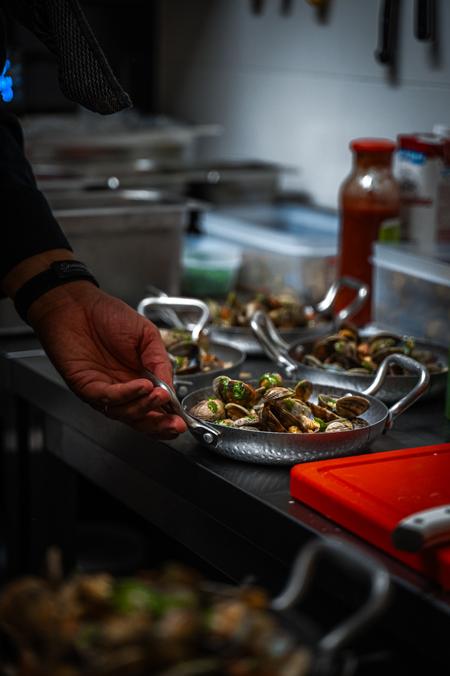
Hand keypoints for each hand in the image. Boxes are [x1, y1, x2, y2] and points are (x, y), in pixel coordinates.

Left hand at [28, 281, 186, 438]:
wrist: (77, 304)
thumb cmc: (108, 316)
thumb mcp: (147, 335)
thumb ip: (160, 361)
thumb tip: (171, 388)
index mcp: (139, 379)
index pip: (155, 407)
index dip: (169, 416)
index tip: (182, 420)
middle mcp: (122, 389)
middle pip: (141, 418)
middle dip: (160, 425)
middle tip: (175, 424)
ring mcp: (104, 391)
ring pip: (125, 413)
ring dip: (145, 407)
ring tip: (160, 395)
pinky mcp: (86, 387)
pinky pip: (108, 398)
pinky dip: (127, 395)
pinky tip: (141, 386)